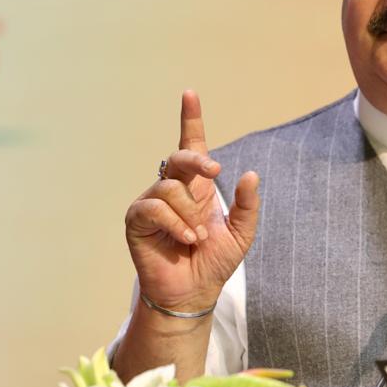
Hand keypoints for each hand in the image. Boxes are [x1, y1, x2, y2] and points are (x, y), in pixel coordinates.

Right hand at [124, 90, 259, 312]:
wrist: (194, 292)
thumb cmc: (214, 261)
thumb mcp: (241, 232)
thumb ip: (247, 204)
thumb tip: (249, 174)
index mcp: (197, 187)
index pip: (192, 146)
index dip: (191, 119)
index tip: (190, 94)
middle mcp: (173, 189)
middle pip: (180, 156)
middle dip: (197, 160)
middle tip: (214, 171)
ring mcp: (152, 202)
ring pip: (171, 187)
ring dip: (190, 214)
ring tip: (197, 237)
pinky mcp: (137, 219)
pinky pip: (155, 207)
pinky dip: (175, 222)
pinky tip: (186, 239)